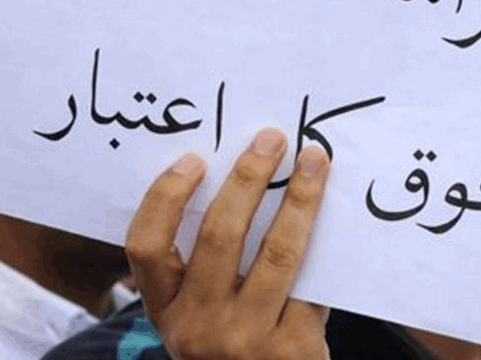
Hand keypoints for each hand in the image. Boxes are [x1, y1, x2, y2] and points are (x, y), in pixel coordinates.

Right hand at [126, 129, 331, 359]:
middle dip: (247, 179)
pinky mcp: (292, 350)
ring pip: (275, 253)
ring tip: (314, 162)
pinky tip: (335, 216)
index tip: (195, 160)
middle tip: (271, 141)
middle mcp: (198, 327)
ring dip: (298, 199)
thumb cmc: (234, 349)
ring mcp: (244, 341)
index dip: (166, 198)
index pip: (146, 247)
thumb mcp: (202, 319)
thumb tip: (247, 180)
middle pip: (218, 237)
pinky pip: (310, 284)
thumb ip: (209, 269)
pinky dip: (322, 246)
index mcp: (166, 311)